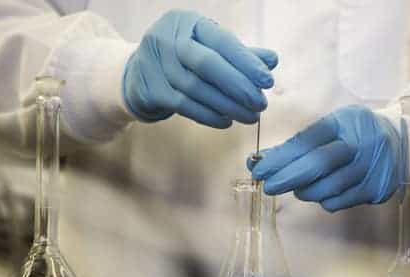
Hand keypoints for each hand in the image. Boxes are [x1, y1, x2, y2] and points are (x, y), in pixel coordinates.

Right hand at [123, 10, 277, 127]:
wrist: (137, 74)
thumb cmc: (182, 59)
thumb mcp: (210, 48)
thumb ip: (240, 54)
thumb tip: (272, 60)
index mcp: (188, 22)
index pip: (222, 41)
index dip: (246, 62)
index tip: (268, 81)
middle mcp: (168, 38)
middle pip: (207, 64)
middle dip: (238, 86)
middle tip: (261, 104)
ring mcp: (155, 63)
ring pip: (196, 88)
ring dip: (227, 106)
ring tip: (249, 117)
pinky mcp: (150, 89)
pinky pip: (184, 105)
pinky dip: (208, 115)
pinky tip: (226, 121)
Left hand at [248, 105, 400, 211]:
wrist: (402, 140)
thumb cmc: (355, 133)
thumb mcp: (331, 127)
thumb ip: (298, 143)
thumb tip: (260, 161)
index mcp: (346, 122)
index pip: (308, 141)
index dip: (281, 157)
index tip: (259, 169)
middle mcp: (362, 144)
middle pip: (318, 165)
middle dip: (287, 178)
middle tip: (268, 186)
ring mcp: (372, 169)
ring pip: (326, 189)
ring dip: (304, 191)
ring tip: (298, 187)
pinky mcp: (377, 190)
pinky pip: (339, 202)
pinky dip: (323, 199)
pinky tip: (323, 191)